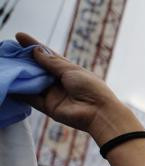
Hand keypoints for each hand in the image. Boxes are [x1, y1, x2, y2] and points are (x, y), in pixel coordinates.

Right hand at [14, 33, 129, 142]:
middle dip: (23, 60)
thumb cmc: (90, 88)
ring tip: (5, 64)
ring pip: (32, 82)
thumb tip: (35, 51)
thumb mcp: (70, 69)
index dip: (33, 46)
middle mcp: (58, 81)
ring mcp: (53, 94)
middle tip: (7, 50)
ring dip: (19, 74)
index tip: (19, 36)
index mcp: (67, 70)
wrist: (99, 113)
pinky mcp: (48, 107)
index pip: (47, 55)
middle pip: (37, 68)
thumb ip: (51, 62)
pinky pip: (31, 98)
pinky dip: (20, 91)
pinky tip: (8, 83)